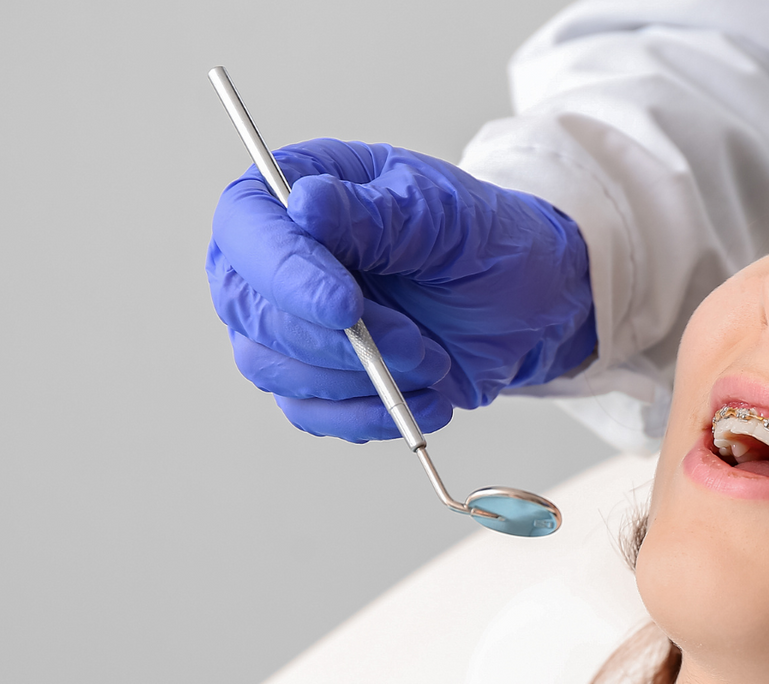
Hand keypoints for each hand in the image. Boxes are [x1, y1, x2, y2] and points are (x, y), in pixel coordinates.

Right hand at [207, 139, 596, 440]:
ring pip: (270, 367)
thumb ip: (377, 213)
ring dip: (359, 378)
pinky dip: (367, 415)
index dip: (285, 272)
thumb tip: (305, 204)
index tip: (347, 307)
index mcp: (299, 184)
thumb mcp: (444, 214)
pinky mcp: (311, 376)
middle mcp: (276, 255)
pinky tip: (424, 399)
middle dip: (336, 341)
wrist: (522, 305)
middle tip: (414, 343)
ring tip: (432, 362)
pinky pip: (308, 412)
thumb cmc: (481, 241)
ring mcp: (286, 319)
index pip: (247, 226)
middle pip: (250, 308)